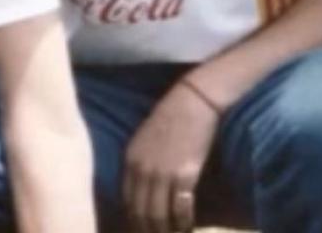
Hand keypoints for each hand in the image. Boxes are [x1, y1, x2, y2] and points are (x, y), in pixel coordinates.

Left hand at [122, 80, 220, 232]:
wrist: (194, 101)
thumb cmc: (172, 115)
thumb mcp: (144, 138)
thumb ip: (139, 162)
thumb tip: (143, 187)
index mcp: (130, 160)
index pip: (127, 200)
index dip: (133, 220)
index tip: (141, 229)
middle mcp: (142, 171)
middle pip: (140, 212)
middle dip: (147, 231)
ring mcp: (162, 174)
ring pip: (159, 215)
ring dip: (166, 230)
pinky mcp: (184, 176)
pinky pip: (180, 208)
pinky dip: (183, 222)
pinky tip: (187, 227)